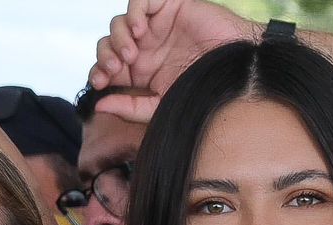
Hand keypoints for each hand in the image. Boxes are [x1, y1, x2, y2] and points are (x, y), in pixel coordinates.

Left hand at [88, 0, 252, 122]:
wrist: (234, 67)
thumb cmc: (202, 87)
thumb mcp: (162, 104)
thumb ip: (131, 107)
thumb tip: (99, 106)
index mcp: (141, 70)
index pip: (108, 66)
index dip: (98, 71)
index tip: (100, 82)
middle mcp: (145, 47)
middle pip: (108, 42)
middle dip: (105, 55)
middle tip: (115, 68)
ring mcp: (156, 25)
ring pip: (119, 22)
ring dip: (118, 37)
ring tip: (131, 53)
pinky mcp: (169, 6)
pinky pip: (141, 1)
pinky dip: (134, 13)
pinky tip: (140, 31)